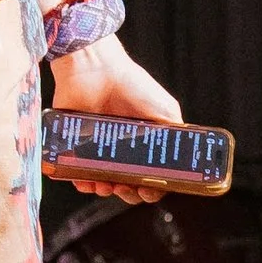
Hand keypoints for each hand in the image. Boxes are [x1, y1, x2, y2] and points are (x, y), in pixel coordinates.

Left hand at [46, 33, 183, 192]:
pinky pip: (75, 172)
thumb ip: (175, 132)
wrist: (95, 69)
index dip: (152, 188)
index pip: (150, 176)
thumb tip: (188, 155)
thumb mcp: (164, 109)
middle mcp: (120, 149)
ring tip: (106, 184)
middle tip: (128, 188)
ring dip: (105, 190)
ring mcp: (95, 148)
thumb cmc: (132, 85)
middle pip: (126, 184)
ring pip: (101, 182)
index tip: (150, 191)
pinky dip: (80, 181)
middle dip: (128, 193)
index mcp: (143, 144)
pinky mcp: (72, 144)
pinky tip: (86, 180)